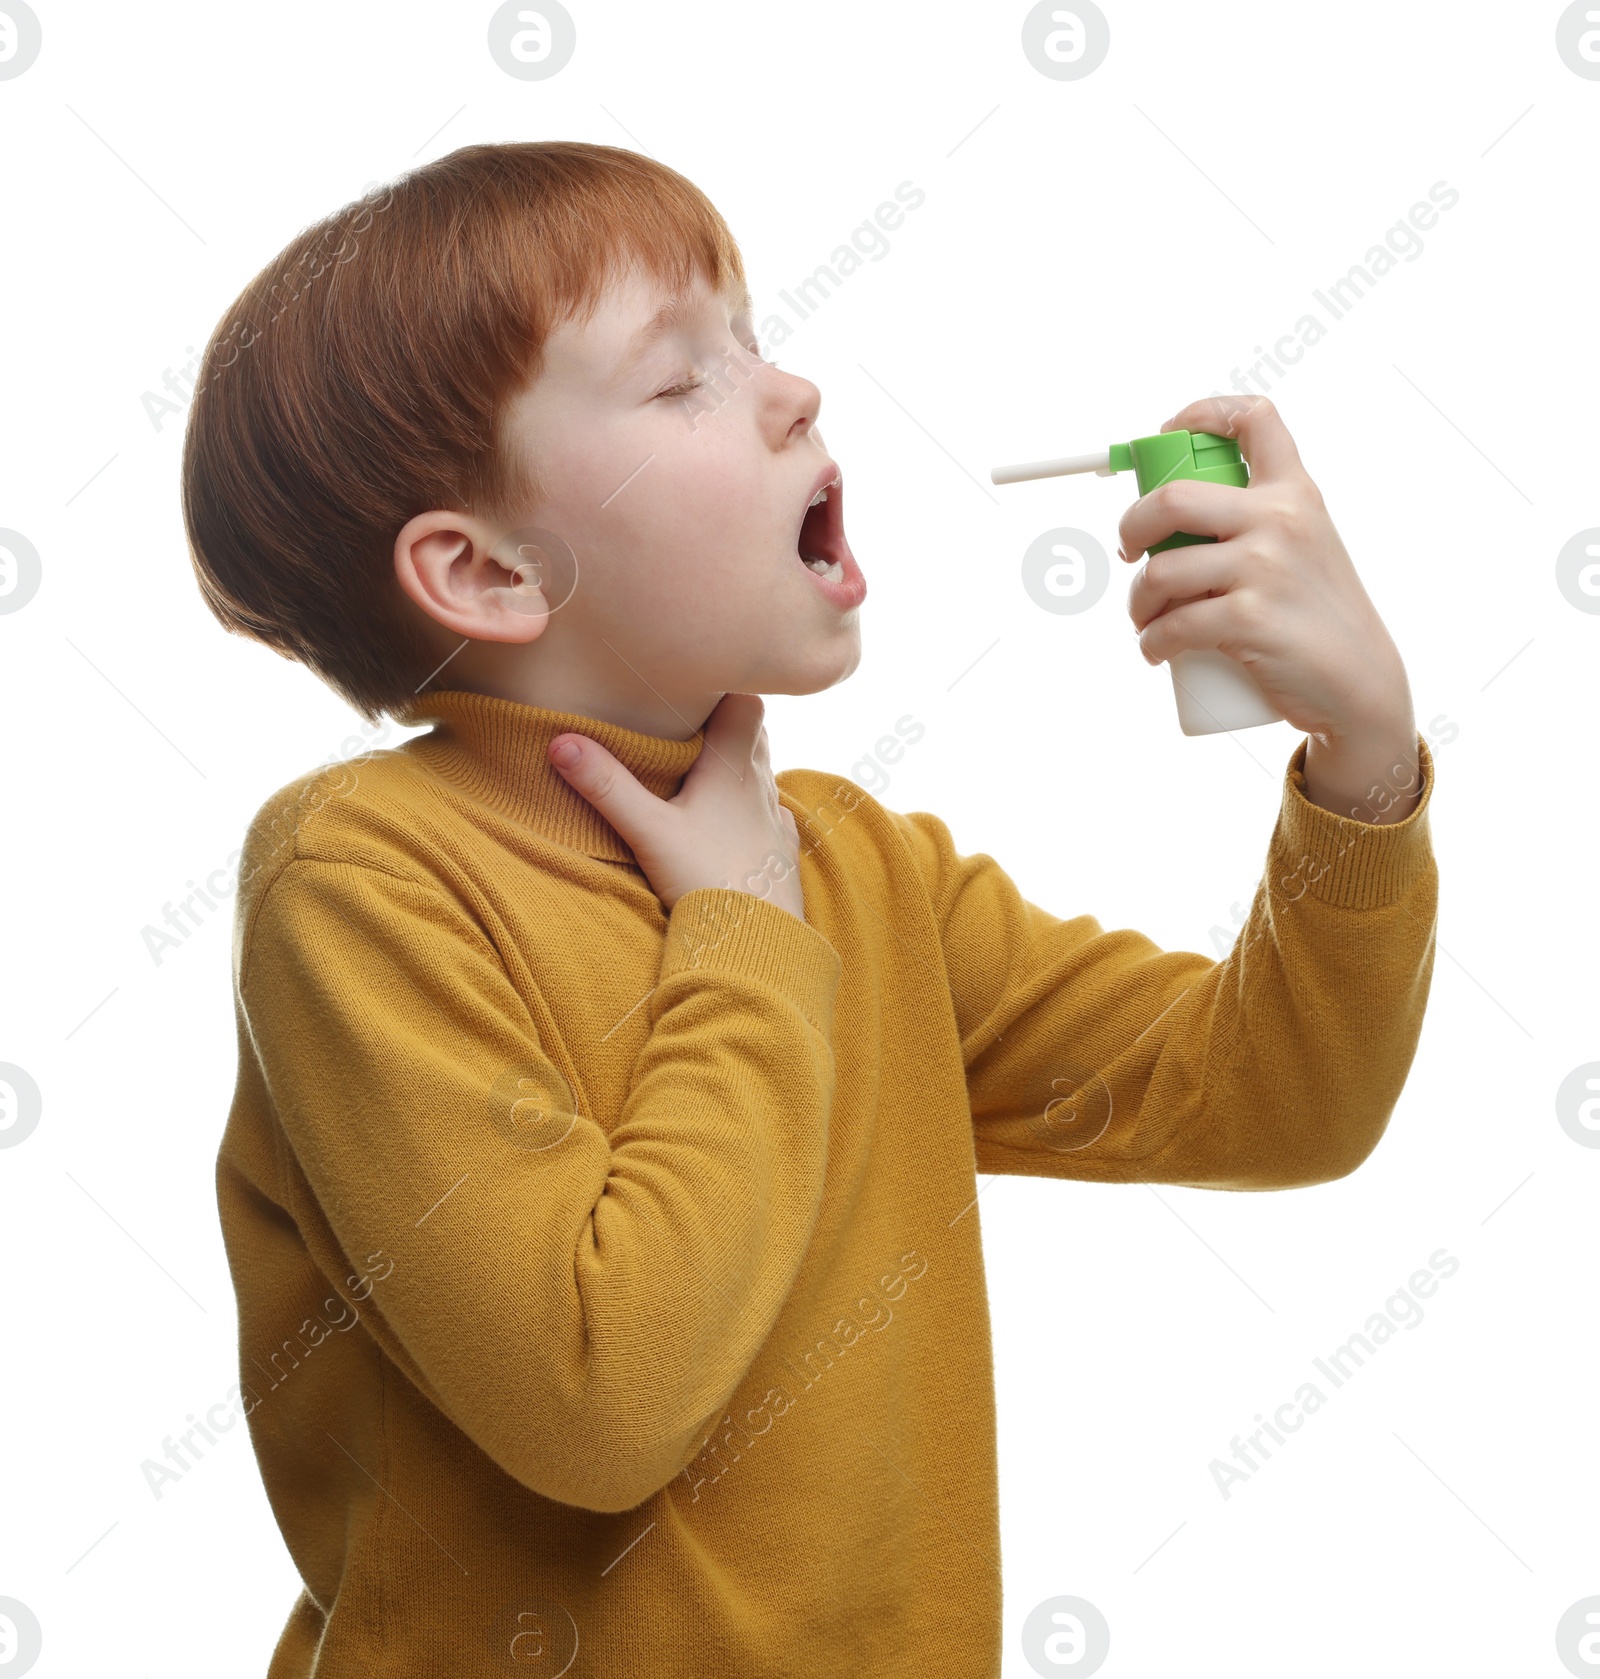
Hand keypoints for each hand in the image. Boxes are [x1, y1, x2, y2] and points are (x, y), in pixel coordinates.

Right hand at [548, 692, 806, 919]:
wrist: (758, 944)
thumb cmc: (706, 881)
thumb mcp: (647, 831)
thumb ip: (606, 785)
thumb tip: (560, 740)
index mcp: (734, 766)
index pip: (747, 702)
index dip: (727, 689)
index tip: (695, 685)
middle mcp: (761, 785)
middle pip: (754, 733)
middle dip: (727, 723)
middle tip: (689, 722)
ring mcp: (774, 818)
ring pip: (761, 772)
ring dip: (738, 764)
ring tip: (702, 767)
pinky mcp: (780, 851)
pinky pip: (769, 812)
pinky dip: (750, 805)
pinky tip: (728, 820)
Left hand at [1116, 394, 1415, 754]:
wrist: (1358, 685)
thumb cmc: (1317, 618)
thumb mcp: (1305, 547)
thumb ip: (1259, 522)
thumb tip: (1174, 520)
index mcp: (1294, 493)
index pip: (1255, 418)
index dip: (1203, 412)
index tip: (1169, 432)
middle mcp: (1280, 518)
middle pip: (1171, 498)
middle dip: (1131, 527)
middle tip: (1129, 553)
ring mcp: (1264, 567)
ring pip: (1159, 570)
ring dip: (1137, 601)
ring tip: (1147, 620)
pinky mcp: (1248, 617)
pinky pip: (1169, 625)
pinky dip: (1150, 643)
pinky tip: (1155, 651)